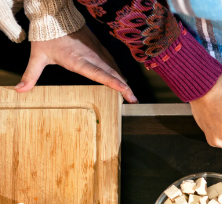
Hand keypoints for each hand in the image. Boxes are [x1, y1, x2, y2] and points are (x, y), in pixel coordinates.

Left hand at [15, 26, 135, 102]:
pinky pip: (111, 62)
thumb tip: (19, 90)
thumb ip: (30, 75)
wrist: (54, 16)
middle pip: (112, 73)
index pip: (99, 73)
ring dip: (123, 81)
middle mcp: (91, 56)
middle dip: (124, 87)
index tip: (125, 90)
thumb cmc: (46, 37)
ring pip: (114, 68)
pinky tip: (121, 79)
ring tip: (131, 94)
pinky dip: (118, 72)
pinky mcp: (98, 48)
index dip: (113, 82)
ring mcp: (96, 51)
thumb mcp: (37, 56)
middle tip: (134, 100)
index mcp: (78, 60)